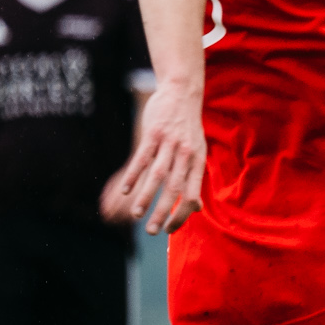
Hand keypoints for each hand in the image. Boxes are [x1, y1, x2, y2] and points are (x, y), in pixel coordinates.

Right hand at [104, 78, 206, 235]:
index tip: (170, 229)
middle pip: (174, 188)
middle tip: (153, 231)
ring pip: (157, 175)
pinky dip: (133, 175)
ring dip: (146, 197)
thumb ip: (194, 178)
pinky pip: (142, 158)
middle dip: (163, 212)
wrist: (182, 93)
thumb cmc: (188, 128)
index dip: (182, 214)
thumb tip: (195, 207)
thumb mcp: (198, 152)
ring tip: (137, 215)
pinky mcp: (153, 134)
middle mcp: (185, 154)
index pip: (192, 194)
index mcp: (197, 161)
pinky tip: (126, 191)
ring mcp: (169, 143)